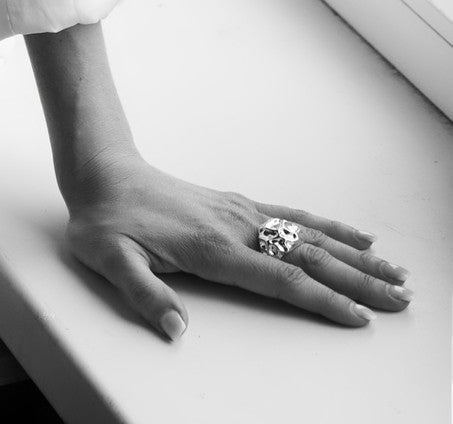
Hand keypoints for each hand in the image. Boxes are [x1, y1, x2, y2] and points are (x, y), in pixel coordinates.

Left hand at [62, 151, 412, 339]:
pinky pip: (294, 216)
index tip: (358, 318)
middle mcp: (235, 227)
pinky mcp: (238, 205)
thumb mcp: (110, 260)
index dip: (320, 300)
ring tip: (395, 272)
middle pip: (309, 257)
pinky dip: (331, 227)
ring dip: (355, 255)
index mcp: (211, 249)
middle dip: (357, 280)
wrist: (102, 173)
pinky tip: (357, 236)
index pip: (278, 279)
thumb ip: (144, 295)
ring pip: (310, 234)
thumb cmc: (105, 221)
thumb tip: (176, 329)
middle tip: (401, 298)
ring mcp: (240, 213)